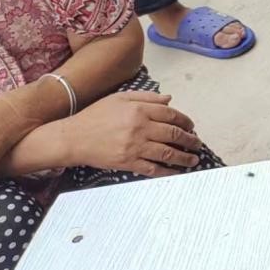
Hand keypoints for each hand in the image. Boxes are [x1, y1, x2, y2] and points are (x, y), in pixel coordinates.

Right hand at [59, 92, 202, 176]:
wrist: (73, 138)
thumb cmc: (95, 116)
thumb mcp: (119, 98)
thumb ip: (146, 97)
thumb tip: (169, 99)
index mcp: (139, 110)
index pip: (172, 115)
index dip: (186, 122)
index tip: (192, 127)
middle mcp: (140, 127)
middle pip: (174, 134)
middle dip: (190, 140)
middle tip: (197, 144)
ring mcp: (134, 146)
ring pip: (167, 153)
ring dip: (184, 157)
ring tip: (193, 160)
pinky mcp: (128, 162)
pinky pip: (153, 168)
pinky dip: (167, 171)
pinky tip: (176, 172)